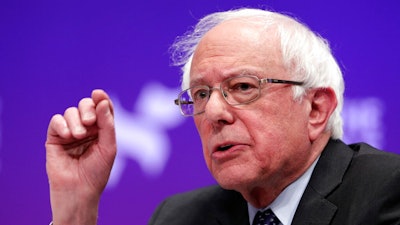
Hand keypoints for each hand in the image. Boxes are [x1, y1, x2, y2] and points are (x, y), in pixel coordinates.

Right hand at [45, 89, 115, 224]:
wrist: (79, 190)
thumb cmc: (97, 171)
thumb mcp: (108, 147)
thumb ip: (107, 124)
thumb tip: (102, 101)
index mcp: (102, 129)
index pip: (103, 108)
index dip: (101, 99)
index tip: (98, 94)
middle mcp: (86, 128)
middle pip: (86, 105)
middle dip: (88, 109)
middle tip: (90, 122)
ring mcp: (70, 132)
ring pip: (71, 112)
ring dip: (76, 121)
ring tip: (79, 136)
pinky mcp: (55, 138)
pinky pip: (56, 121)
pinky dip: (62, 124)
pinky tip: (68, 135)